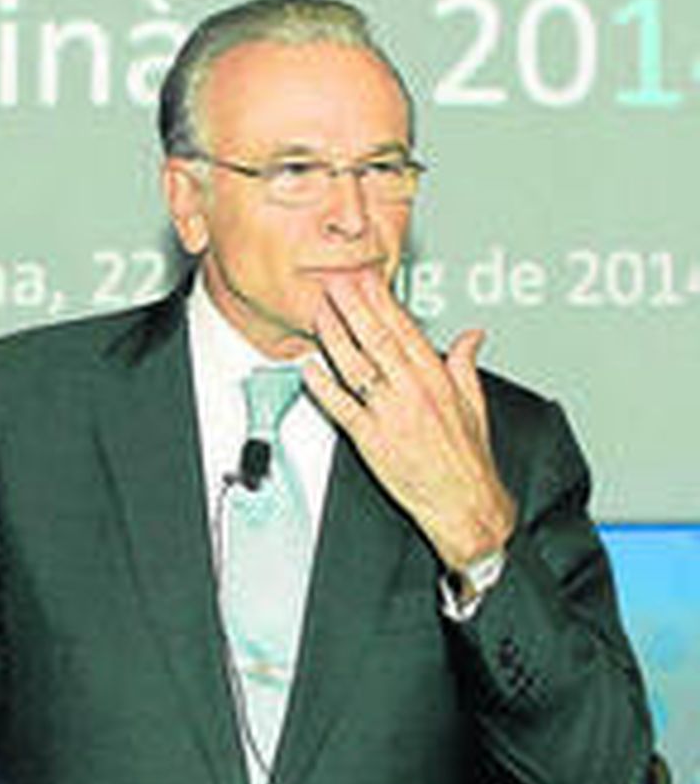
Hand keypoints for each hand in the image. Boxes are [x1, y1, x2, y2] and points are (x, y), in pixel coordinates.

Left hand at [301, 270, 515, 568]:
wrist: (465, 503)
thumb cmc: (468, 459)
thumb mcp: (475, 403)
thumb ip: (465, 363)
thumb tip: (472, 335)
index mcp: (437, 379)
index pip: (405, 330)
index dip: (382, 302)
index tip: (366, 279)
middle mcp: (412, 391)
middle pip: (377, 339)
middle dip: (353, 307)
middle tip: (334, 281)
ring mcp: (389, 414)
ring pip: (356, 366)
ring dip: (334, 336)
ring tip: (319, 312)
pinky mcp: (371, 440)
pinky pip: (341, 407)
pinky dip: (322, 387)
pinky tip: (308, 368)